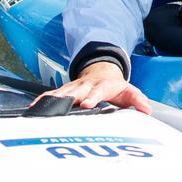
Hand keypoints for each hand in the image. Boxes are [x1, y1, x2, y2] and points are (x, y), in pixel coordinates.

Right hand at [37, 61, 152, 113]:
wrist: (103, 71)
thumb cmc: (115, 86)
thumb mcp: (129, 91)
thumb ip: (137, 100)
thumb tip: (147, 109)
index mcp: (102, 85)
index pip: (98, 91)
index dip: (92, 97)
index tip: (87, 105)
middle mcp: (86, 85)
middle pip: (77, 91)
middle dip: (69, 98)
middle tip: (62, 107)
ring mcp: (75, 87)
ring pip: (63, 92)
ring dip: (53, 99)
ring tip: (41, 108)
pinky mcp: (66, 90)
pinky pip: (54, 95)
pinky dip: (44, 100)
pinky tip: (34, 107)